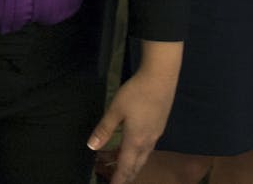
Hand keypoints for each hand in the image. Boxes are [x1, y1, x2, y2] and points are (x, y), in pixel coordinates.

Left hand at [88, 41, 180, 183]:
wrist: (161, 77)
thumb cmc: (136, 92)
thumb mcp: (116, 109)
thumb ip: (104, 129)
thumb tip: (91, 146)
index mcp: (135, 140)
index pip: (125, 166)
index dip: (119, 179)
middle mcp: (147, 141)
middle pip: (137, 165)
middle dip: (127, 175)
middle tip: (118, 181)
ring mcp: (155, 134)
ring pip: (144, 156)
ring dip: (133, 164)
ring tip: (123, 167)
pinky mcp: (159, 125)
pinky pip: (148, 147)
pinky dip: (139, 153)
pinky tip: (135, 146)